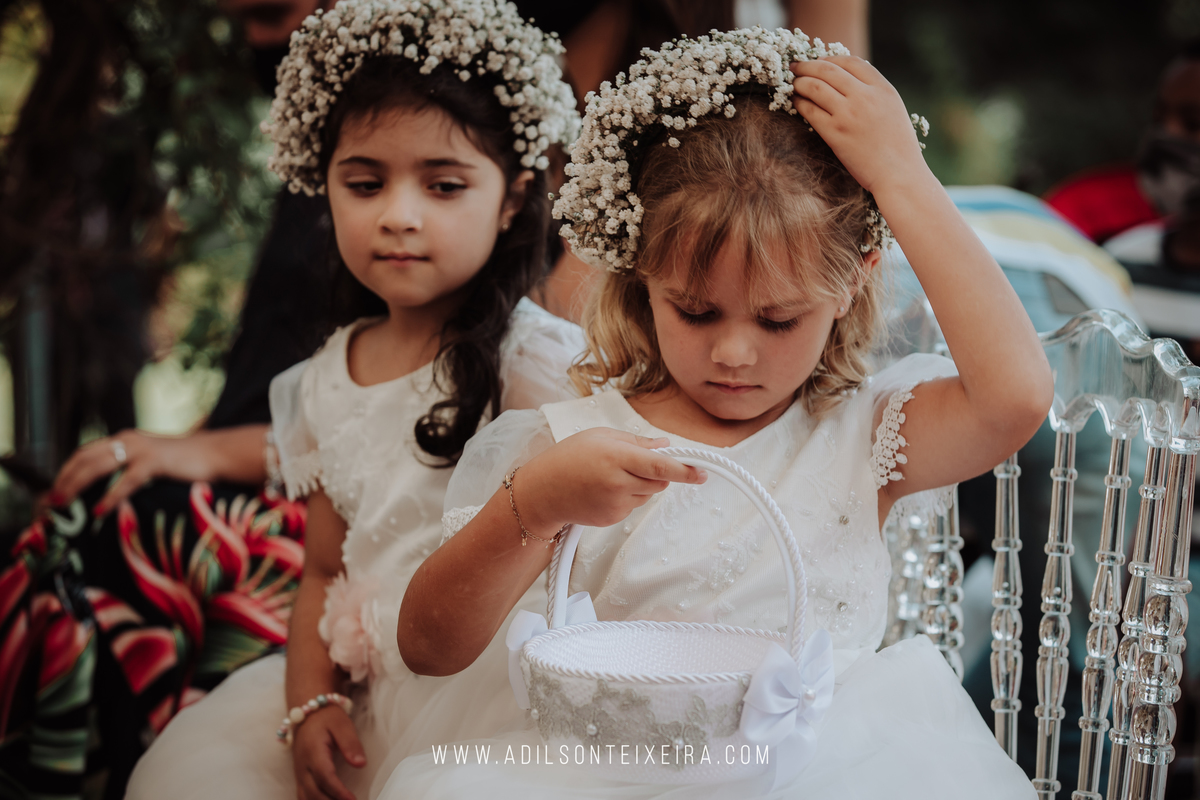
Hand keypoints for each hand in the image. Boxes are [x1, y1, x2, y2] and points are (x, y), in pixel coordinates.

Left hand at [45, 431, 204, 516]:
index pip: (85, 453)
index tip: (54, 491)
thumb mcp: (151, 462)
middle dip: (63, 479)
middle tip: (50, 500)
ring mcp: (140, 449)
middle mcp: (128, 440)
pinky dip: (110, 496)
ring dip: (76, 485)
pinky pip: (126, 481)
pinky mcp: (154, 461)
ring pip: (97, 465)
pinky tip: (100, 510)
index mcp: (125, 440)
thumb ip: (130, 470)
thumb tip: (107, 494)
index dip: (66, 471)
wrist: (216, 454)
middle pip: (84, 457)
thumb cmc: (187, 463)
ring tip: (64, 503)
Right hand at [291, 705, 365, 799]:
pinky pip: (302, 795)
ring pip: (305, 797)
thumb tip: (360, 764)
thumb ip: (350, 744)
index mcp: (313, 751)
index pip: (324, 776)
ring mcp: (299, 772)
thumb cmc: (328, 718)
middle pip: (313, 792)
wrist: (308, 713)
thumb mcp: (342, 724)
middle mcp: (302, 765)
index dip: (338, 791)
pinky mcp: (300, 776)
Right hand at [517, 427, 706, 533]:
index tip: (703, 472)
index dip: (685, 470)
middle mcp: (618, 483)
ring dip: (641, 484)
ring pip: (648, 494)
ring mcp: (616, 504)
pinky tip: (603, 489)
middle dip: (658, 472)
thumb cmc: (567, 458)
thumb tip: (665, 446)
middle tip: (636, 462)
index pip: (660, 467)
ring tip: (610, 475)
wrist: (540, 492)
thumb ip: (636, 442)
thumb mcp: (600, 437)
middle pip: (660, 482)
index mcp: (616, 457)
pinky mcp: (612, 519)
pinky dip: (627, 496)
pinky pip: (633, 506)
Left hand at [789, 56, 928, 196]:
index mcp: (883, 88)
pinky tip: (796, 103)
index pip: (851, 62)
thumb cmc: (898, 146)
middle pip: (829, 70)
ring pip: (815, 86)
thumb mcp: (893, 109)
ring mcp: (849, 114)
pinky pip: (810, 111)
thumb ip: (874, 92)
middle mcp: (865, 96)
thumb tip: (847, 81)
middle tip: (796, 67)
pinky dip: (800, 103)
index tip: (819, 61)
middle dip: (808, 65)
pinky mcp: (835, 133)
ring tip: (793, 84)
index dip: (831, 58)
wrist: (899, 174)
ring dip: (800, 82)